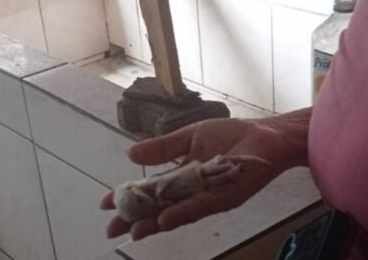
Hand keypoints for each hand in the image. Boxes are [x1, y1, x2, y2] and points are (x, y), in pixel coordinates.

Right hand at [101, 112, 309, 240]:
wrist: (263, 136)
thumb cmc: (229, 135)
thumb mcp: (189, 137)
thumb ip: (162, 148)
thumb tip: (130, 154)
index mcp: (181, 176)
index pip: (150, 190)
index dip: (129, 197)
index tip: (105, 203)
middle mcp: (191, 191)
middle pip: (158, 207)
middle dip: (135, 218)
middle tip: (111, 228)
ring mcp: (206, 197)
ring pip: (175, 213)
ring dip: (154, 223)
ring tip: (133, 230)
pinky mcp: (223, 198)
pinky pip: (199, 208)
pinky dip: (181, 214)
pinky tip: (164, 220)